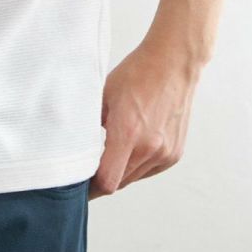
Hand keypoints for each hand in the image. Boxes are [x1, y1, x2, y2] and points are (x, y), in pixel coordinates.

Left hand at [89, 40, 201, 199]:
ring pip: (134, 178)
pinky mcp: (174, 154)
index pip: (107, 181)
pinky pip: (149, 170)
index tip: (79, 186)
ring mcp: (165, 153)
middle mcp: (149, 148)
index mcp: (127, 133)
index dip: (90, 188)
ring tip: (113, 150)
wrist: (173, 64)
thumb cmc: (137, 74)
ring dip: (121, 171)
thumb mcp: (103, 95)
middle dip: (103, 178)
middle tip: (90, 168)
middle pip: (119, 183)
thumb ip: (91, 126)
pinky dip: (137, 165)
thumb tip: (77, 148)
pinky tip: (132, 145)